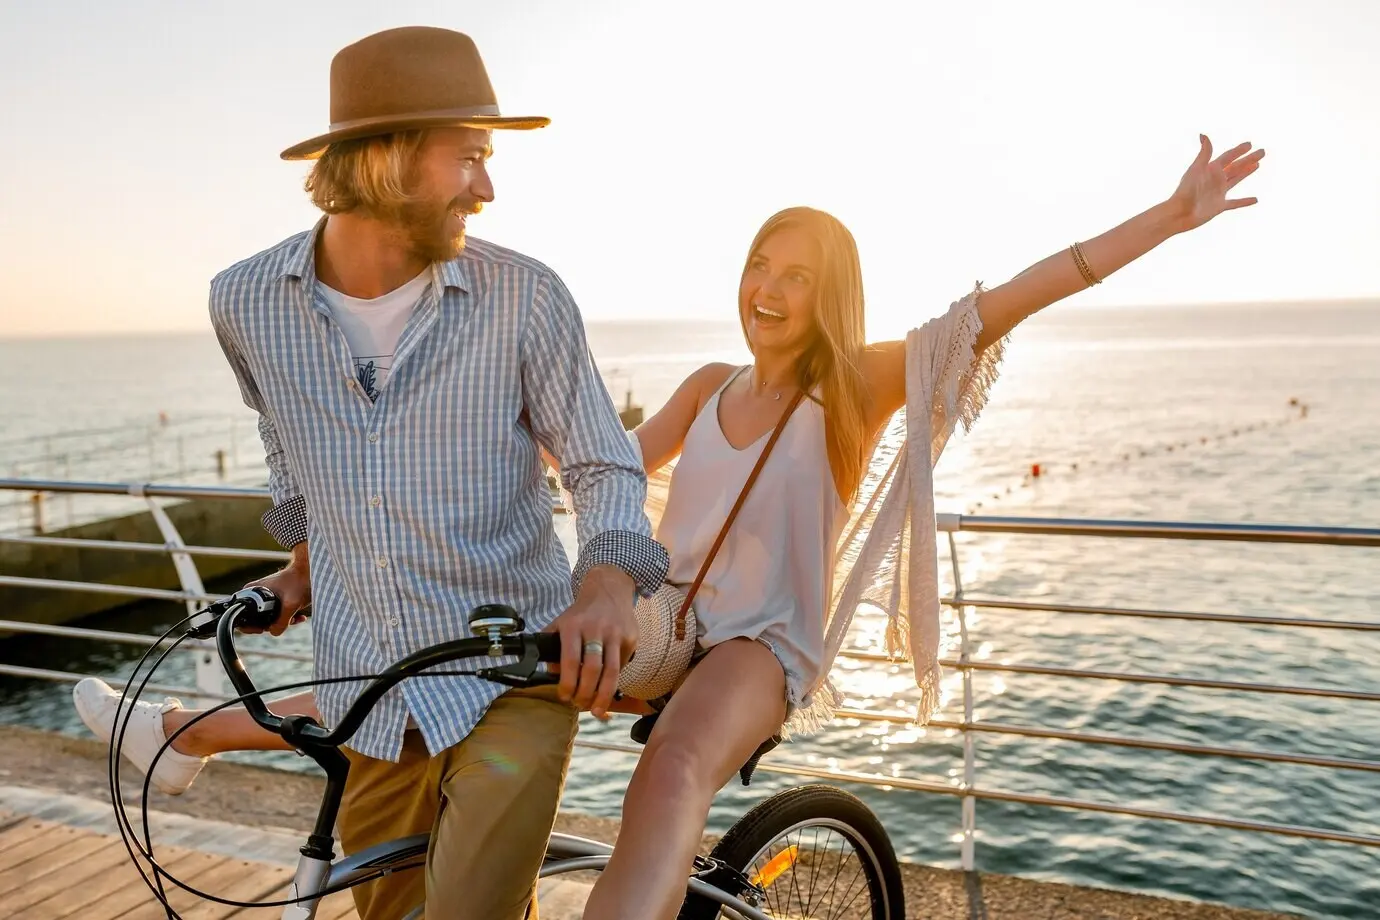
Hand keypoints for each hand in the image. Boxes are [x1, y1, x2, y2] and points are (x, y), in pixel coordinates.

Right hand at [241, 558, 311, 637]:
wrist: (312, 570)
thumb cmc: (300, 582)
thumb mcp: (290, 605)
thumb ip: (281, 622)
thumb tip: (273, 632)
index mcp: (251, 592)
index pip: (240, 616)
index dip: (250, 627)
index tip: (263, 629)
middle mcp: (255, 594)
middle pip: (256, 619)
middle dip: (272, 624)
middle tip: (286, 622)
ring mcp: (266, 596)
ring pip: (269, 618)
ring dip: (283, 622)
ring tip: (295, 617)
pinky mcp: (276, 598)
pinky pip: (277, 613)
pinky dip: (287, 618)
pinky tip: (300, 617)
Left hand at [546, 566, 637, 718]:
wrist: (609, 589)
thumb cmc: (582, 612)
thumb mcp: (561, 622)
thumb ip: (552, 646)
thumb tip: (552, 674)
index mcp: (574, 625)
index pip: (571, 660)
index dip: (568, 683)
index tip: (564, 696)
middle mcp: (596, 629)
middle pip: (592, 669)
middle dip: (585, 693)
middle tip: (579, 704)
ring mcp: (615, 633)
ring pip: (612, 671)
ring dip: (604, 695)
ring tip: (597, 710)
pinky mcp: (630, 638)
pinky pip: (622, 665)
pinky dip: (614, 680)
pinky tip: (607, 687)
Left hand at [1165, 135, 1265, 233]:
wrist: (1180, 213)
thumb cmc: (1186, 190)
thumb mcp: (1196, 169)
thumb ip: (1204, 153)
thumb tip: (1203, 134)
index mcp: (1211, 169)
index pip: (1228, 157)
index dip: (1238, 150)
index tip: (1249, 144)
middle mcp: (1216, 180)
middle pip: (1236, 166)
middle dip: (1248, 159)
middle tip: (1262, 152)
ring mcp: (1218, 193)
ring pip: (1236, 180)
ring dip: (1246, 172)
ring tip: (1257, 165)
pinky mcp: (1219, 206)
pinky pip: (1235, 203)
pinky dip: (1245, 201)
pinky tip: (1255, 200)